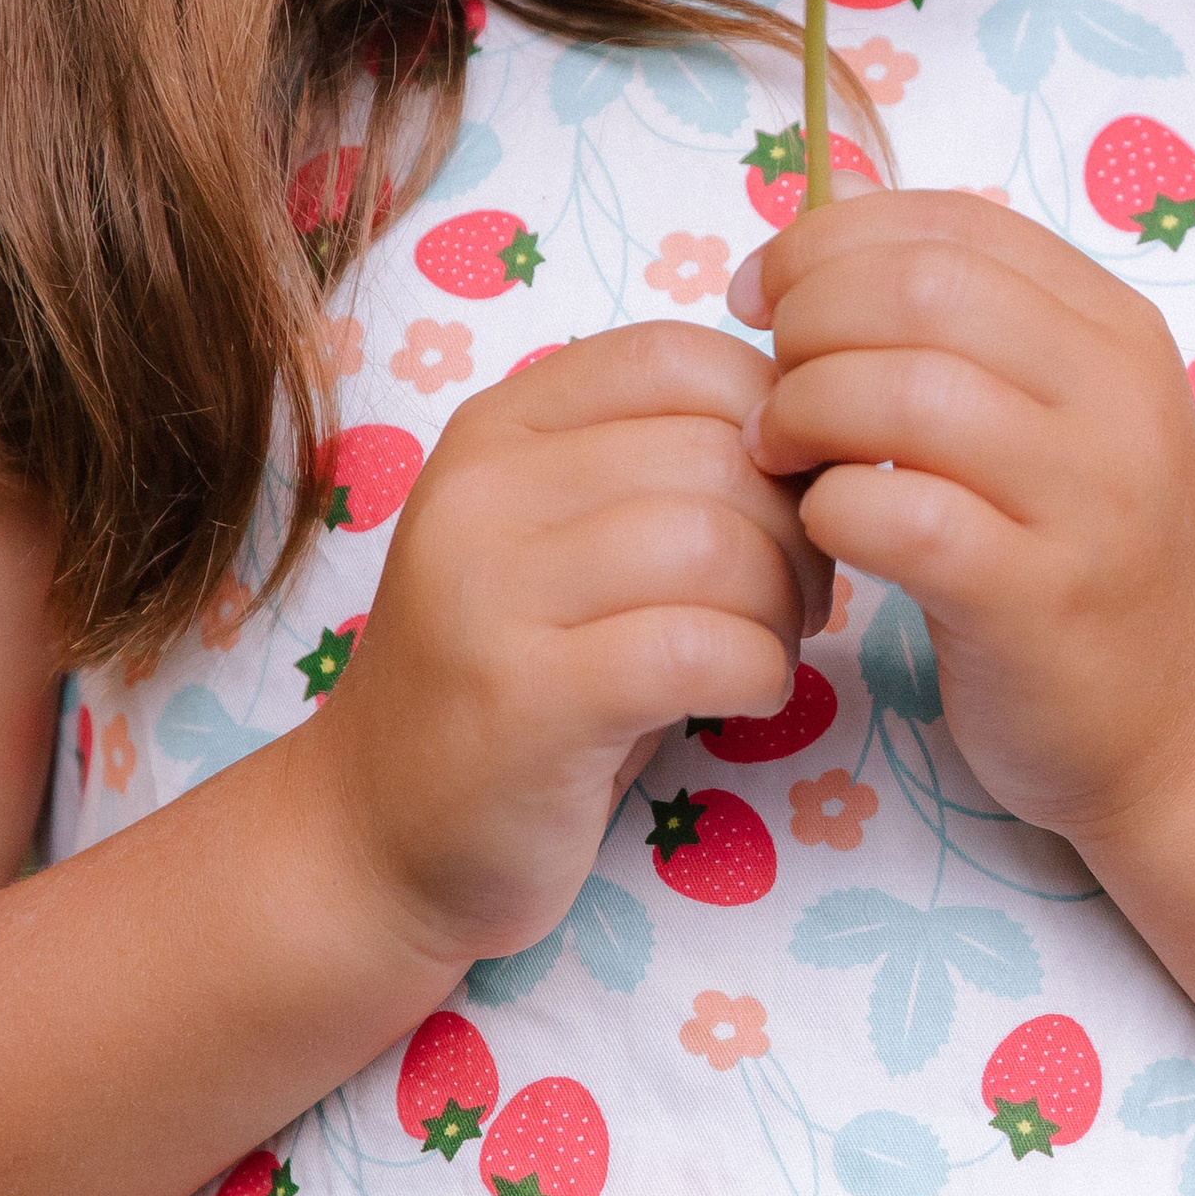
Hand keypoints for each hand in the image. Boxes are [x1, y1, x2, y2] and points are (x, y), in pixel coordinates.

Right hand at [304, 324, 827, 969]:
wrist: (376, 839)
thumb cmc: (515, 678)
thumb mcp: (565, 540)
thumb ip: (661, 467)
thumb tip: (817, 437)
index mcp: (497, 429)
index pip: (676, 355)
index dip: (772, 419)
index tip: (787, 496)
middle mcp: (481, 492)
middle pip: (715, 453)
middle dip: (796, 527)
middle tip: (797, 596)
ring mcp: (490, 594)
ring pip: (716, 545)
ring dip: (783, 604)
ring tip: (767, 647)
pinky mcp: (526, 700)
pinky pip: (700, 649)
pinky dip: (760, 672)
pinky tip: (745, 696)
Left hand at [731, 190, 1194, 846]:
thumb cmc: (1098, 563)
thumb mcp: (1065, 416)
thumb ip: (967, 324)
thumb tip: (831, 218)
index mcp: (1114, 330)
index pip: (951, 224)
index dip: (828, 239)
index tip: (761, 295)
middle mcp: (1114, 398)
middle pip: (919, 290)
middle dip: (807, 319)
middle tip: (768, 381)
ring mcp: (1087, 499)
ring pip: (904, 393)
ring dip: (803, 410)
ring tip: (776, 451)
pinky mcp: (1040, 599)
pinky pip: (900, 515)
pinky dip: (830, 507)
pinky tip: (825, 526)